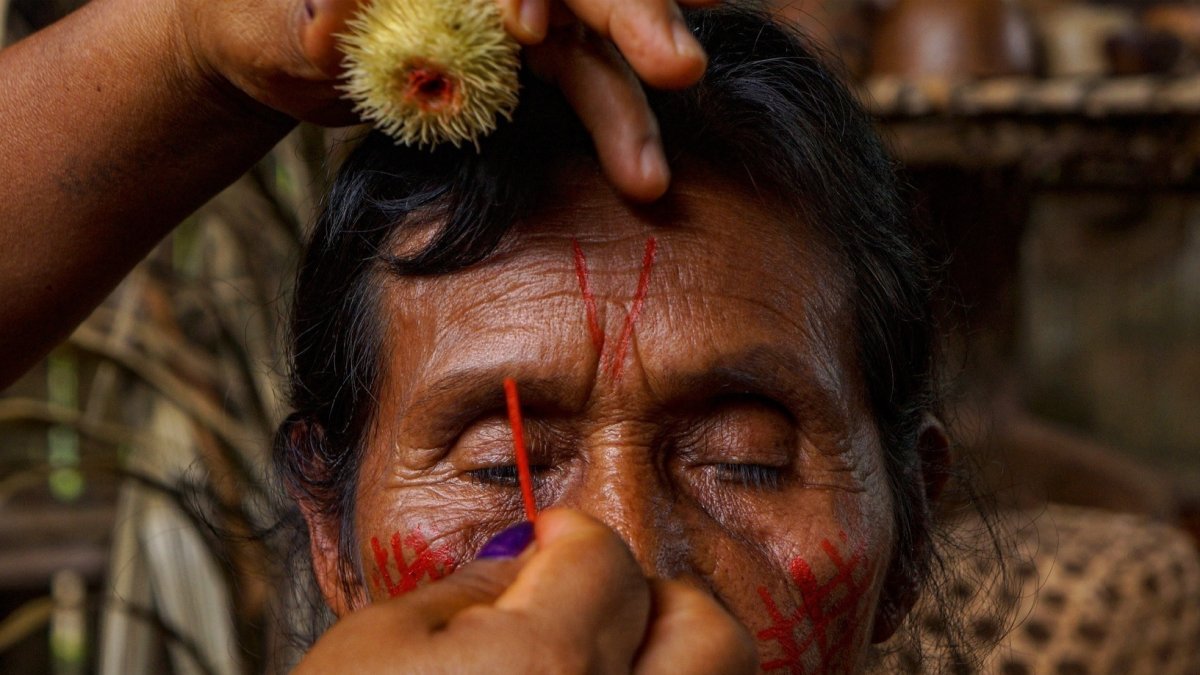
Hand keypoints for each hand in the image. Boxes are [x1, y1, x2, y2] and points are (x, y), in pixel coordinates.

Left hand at [176, 0, 716, 201]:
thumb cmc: (252, 20)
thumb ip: (292, 21)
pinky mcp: (528, 54)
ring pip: (593, 41)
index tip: (525, 32)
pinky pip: (585, 85)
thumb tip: (326, 27)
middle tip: (677, 66)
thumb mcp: (256, 20)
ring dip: (627, 104)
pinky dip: (615, 125)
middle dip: (630, 15)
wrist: (269, 50)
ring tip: (645, 177)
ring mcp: (514, 4)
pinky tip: (639, 173)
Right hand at [294, 510, 756, 672]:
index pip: (609, 560)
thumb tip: (526, 558)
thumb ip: (467, 590)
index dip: (570, 535)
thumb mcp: (372, 648)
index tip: (547, 542)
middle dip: (654, 600)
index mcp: (543, 670)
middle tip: (590, 603)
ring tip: (593, 668)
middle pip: (707, 633)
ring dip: (665, 668)